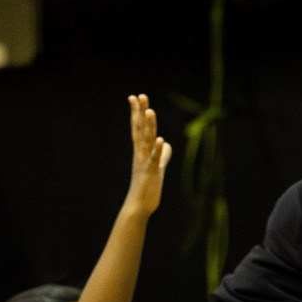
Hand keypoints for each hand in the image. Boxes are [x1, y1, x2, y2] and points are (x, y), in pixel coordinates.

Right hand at [125, 93, 170, 214]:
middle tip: (140, 95)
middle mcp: (140, 153)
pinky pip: (154, 159)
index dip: (136, 112)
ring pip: (146, 141)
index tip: (135, 97)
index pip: (138, 127)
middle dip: (140, 112)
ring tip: (150, 111)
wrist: (140, 205)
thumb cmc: (147, 187)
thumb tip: (166, 143)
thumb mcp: (158, 167)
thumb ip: (162, 155)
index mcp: (141, 151)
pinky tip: (160, 139)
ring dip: (148, 126)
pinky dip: (157, 149)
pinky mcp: (151, 173)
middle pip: (140, 129)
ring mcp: (145, 162)